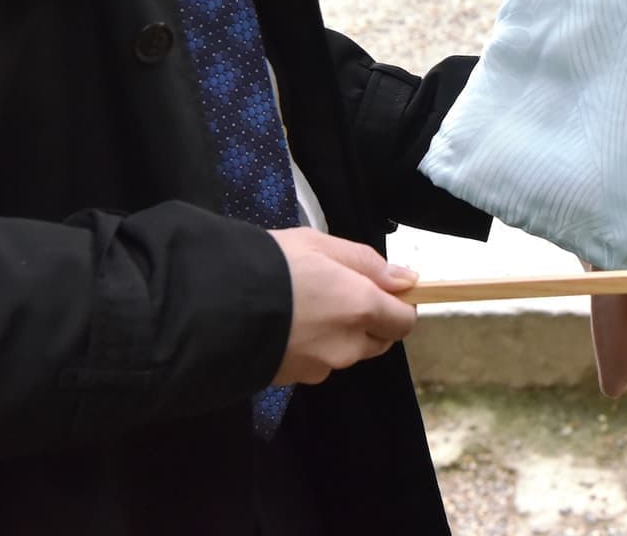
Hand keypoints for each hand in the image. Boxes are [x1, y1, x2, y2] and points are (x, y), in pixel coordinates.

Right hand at [268, 228, 418, 385]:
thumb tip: (408, 280)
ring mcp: (321, 368)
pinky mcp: (294, 380)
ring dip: (340, 334)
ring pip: (347, 353)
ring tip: (307, 305)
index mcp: (362, 308)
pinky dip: (313, 347)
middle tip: (340, 291)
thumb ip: (369, 264)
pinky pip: (318, 363)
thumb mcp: (322, 245)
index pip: (404, 321)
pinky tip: (289, 325)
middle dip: (371, 320)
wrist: (218, 307)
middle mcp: (348, 345)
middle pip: (379, 340)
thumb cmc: (276, 265)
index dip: (400, 305)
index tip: (384, 289)